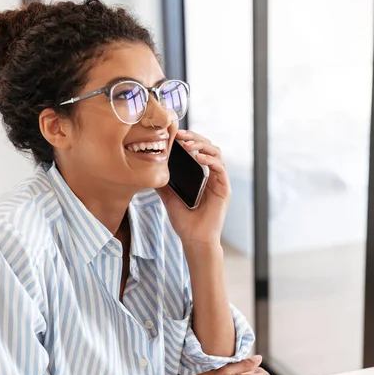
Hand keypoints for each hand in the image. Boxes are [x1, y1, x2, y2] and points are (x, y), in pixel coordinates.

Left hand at [156, 129, 230, 246]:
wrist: (194, 240)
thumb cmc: (184, 222)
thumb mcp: (168, 198)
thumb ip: (163, 183)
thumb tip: (150, 169)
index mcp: (201, 176)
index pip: (198, 150)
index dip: (188, 139)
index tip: (174, 134)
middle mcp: (212, 176)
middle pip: (208, 147)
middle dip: (194, 137)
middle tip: (180, 134)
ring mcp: (219, 182)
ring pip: (216, 153)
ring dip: (202, 145)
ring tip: (188, 145)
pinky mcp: (224, 189)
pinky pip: (220, 169)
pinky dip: (210, 160)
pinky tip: (199, 158)